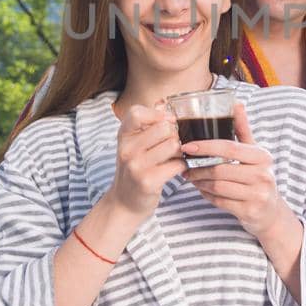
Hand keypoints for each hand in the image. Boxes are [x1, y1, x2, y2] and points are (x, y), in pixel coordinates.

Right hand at [108, 102, 183, 221]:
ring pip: (173, 145)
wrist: (125, 202)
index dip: (157, 114)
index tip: (166, 122)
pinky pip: (177, 164)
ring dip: (180, 151)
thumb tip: (163, 102)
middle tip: (174, 144)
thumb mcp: (135, 144)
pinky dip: (182, 166)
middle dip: (175, 134)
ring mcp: (136, 166)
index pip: (137, 112)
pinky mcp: (148, 182)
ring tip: (175, 156)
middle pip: (163, 128)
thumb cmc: (135, 169)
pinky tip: (176, 169)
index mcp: (123, 136)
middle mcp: (127, 150)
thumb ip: (148, 123)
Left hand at [183, 102, 292, 239]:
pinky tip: (202, 190)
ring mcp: (257, 194)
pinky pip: (220, 201)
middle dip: (198, 169)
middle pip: (220, 169)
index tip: (187, 146)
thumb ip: (243, 130)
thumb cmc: (258, 177)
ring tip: (191, 178)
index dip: (206, 146)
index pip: (230, 148)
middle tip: (185, 167)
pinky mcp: (249, 211)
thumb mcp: (254, 153)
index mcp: (262, 157)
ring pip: (218, 186)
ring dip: (200, 182)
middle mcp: (263, 175)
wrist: (271, 212)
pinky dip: (207, 195)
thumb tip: (236, 103)